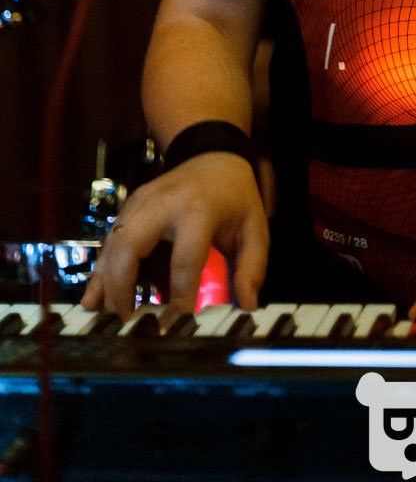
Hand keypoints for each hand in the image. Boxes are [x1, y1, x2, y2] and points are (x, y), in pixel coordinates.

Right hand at [81, 152, 268, 317]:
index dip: (179, 297)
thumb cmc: (235, 197)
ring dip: (105, 283)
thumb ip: (252, 266)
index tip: (175, 326)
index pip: (184, 260)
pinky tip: (95, 299)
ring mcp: (140, 203)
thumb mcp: (254, 226)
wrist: (214, 155)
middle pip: (129, 246)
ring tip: (106, 318)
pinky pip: (109, 241)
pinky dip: (101, 271)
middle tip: (126, 323)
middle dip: (122, 288)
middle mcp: (163, 204)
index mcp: (198, 210)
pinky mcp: (128, 206)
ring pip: (112, 244)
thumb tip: (248, 307)